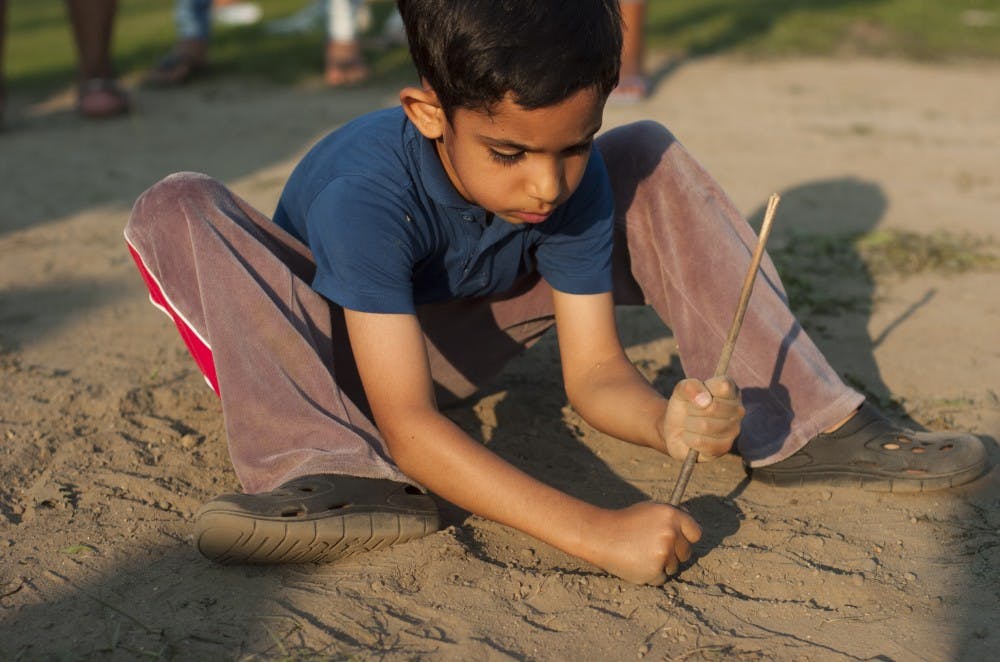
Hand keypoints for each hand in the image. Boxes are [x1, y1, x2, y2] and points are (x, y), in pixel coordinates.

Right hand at [587, 501, 701, 583]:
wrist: (601, 535)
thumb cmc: (625, 522)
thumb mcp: (649, 510)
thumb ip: (670, 518)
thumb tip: (689, 529)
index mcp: (672, 515)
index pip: (696, 533)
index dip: (687, 538)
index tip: (680, 542)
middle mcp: (671, 533)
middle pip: (686, 552)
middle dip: (674, 553)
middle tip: (654, 549)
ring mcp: (664, 553)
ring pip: (674, 567)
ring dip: (661, 565)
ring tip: (641, 554)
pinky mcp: (655, 570)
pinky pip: (661, 578)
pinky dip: (651, 575)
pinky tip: (636, 563)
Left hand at [660, 377, 743, 461]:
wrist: (675, 429)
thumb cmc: (683, 406)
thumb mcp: (681, 390)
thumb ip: (690, 387)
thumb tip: (705, 401)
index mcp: (731, 390)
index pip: (723, 386)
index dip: (703, 390)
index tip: (696, 395)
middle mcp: (738, 409)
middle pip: (712, 407)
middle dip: (692, 410)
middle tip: (691, 412)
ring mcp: (734, 430)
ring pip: (704, 425)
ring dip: (689, 425)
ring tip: (691, 424)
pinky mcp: (725, 447)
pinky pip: (700, 442)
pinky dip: (689, 438)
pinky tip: (692, 436)